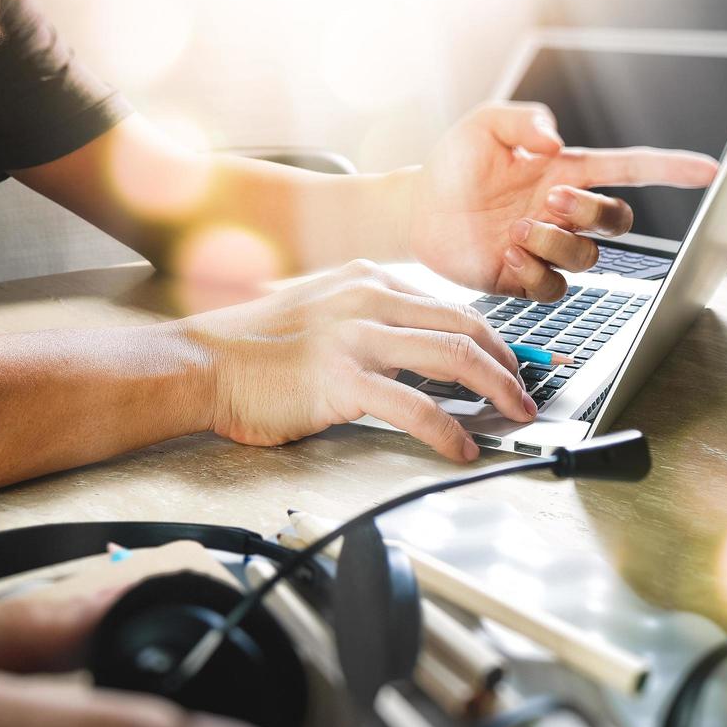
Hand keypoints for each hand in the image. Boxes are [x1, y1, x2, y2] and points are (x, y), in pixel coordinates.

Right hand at [179, 260, 533, 461]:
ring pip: (454, 357)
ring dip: (496, 390)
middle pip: (465, 324)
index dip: (490, 337)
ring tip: (513, 416)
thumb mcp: (321, 312)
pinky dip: (447, 430)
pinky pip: (415, 406)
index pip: (448, 304)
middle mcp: (367, 296)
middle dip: (508, 362)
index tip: (509, 363)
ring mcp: (355, 335)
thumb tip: (420, 356)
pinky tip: (460, 448)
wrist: (200, 363)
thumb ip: (370, 322)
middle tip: (526, 392)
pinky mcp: (341, 379)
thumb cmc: (253, 348)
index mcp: (366, 278)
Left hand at [405, 103, 719, 300]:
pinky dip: (534, 273)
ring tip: (517, 229)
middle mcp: (564, 212)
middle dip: (594, 212)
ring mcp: (547, 247)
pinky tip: (506, 256)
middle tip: (551, 199)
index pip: (630, 169)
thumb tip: (556, 141)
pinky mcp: (524, 278)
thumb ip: (524, 120)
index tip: (709, 170)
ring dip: (557, 243)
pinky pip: (553, 288)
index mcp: (566, 171)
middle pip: (619, 223)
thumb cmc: (455, 164)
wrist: (416, 209)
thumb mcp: (486, 124)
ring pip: (588, 258)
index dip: (671, 169)